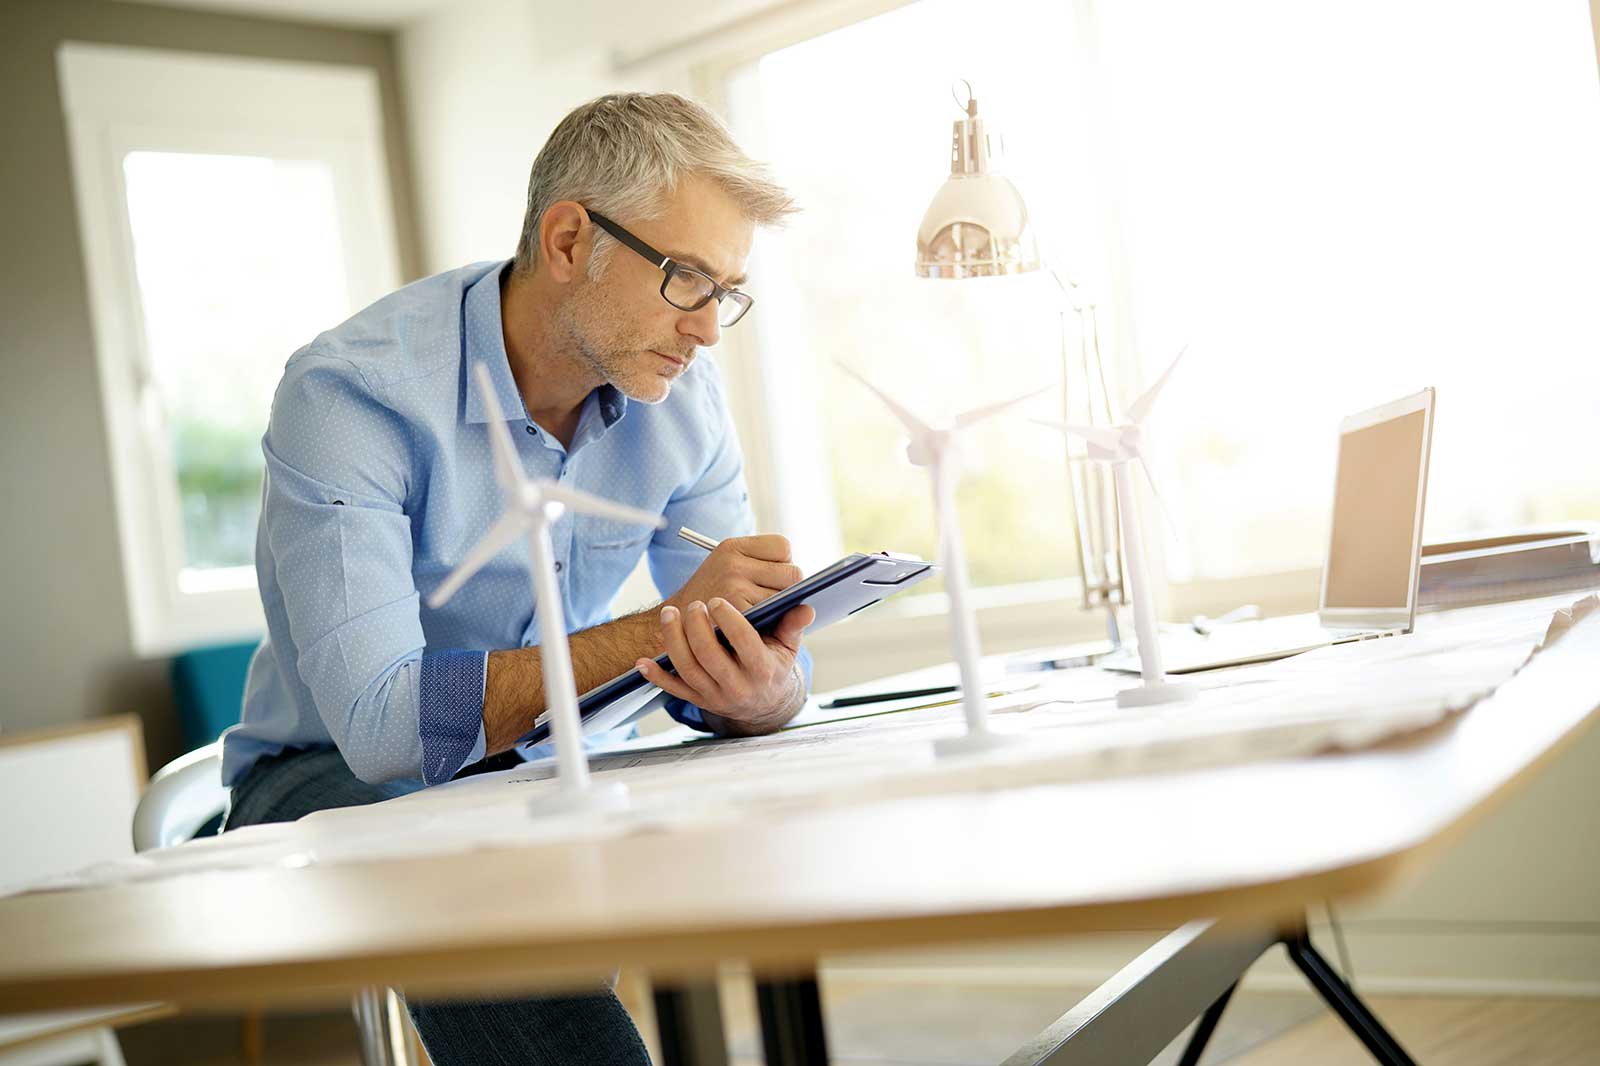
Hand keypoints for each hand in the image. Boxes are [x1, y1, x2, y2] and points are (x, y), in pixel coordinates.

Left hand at [637, 598, 814, 734]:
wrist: (763, 703)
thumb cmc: (773, 664)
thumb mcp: (788, 647)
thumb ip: (793, 625)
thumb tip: (805, 607)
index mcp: (761, 669)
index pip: (743, 642)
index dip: (728, 619)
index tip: (716, 601)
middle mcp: (737, 686)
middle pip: (709, 655)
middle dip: (696, 627)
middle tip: (693, 604)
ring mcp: (715, 695)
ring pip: (688, 669)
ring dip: (674, 641)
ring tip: (669, 614)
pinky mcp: (698, 700)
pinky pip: (673, 690)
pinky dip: (656, 677)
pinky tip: (643, 661)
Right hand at [666, 535, 803, 613]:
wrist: (675, 626)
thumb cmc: (711, 597)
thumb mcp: (728, 568)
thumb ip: (762, 566)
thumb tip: (803, 584)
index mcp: (732, 546)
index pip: (784, 546)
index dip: (783, 562)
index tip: (771, 574)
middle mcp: (733, 563)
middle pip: (792, 573)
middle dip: (787, 587)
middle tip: (770, 597)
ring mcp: (735, 588)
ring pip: (786, 598)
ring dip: (779, 607)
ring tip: (760, 612)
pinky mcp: (738, 613)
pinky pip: (774, 616)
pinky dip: (771, 622)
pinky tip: (757, 625)